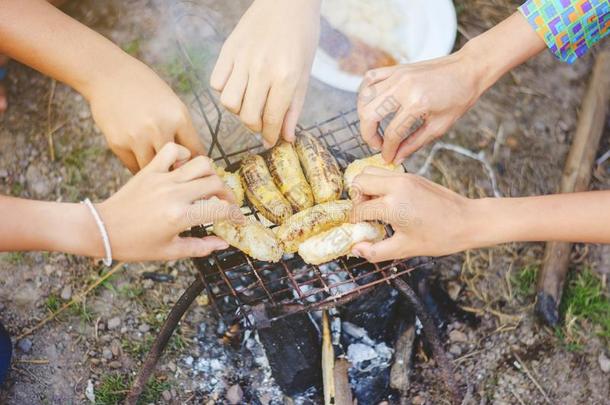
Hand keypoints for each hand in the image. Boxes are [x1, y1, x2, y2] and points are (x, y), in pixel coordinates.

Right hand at [88, 60, 204, 172]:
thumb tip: (192, 159)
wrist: (109, 75)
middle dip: (178, 171)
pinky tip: (140, 160)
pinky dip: (139, 167)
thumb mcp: (172, 103)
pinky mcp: (118, 144)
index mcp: (179, 117)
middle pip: (177, 166)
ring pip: (154, 170)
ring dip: (156, 172)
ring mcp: (137, 137)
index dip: (197, 163)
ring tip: (157, 169)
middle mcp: (159, 128)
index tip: (195, 169)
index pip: (196, 152)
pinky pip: (134, 166)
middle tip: (176, 173)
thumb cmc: (145, 88)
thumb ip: (182, 130)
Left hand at [97, 143, 243, 260]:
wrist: (102, 229)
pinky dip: (184, 154)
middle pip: (216, 183)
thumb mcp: (170, 252)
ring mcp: (163, 179)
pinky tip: (184, 168)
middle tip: (223, 203)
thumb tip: (223, 243)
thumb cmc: (135, 245)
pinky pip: (173, 150)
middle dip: (226, 194)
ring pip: (201, 163)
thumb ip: (200, 247)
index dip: (235, 215)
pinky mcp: (150, 170)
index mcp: (180, 217)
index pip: (221, 209)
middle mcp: (175, 194)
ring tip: (206, 185)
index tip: (237, 219)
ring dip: (210, 173)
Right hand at [210, 0, 319, 146]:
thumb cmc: (301, 37)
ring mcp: (242, 59)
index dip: (269, 136)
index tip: (269, 141)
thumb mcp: (305, 73)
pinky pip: (216, 83)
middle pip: (247, 116)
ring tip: (249, 102)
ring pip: (228, 103)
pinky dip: (224, 90)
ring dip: (238, 110)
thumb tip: (286, 138)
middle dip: (254, 126)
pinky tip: (238, 85)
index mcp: (285, 77)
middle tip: (260, 122)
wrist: (287, 1)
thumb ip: (294, 108)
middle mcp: (262, 70)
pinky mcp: (228, 50)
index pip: (271, 119)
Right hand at [349, 167, 473, 261]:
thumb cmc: (439, 237)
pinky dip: (379, 184)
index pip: (359, 209)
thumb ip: (376, 251)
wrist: (468, 221)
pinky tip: (388, 201)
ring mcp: (404, 178)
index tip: (357, 229)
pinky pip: (385, 173)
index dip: (354, 221)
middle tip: (364, 214)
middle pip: (359, 181)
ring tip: (374, 206)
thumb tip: (356, 249)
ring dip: (366, 187)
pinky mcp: (411, 175)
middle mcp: (396, 186)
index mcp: (392, 206)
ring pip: (370, 172)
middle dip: (356, 198)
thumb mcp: (405, 249)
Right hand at [358, 50, 482, 163]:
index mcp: (417, 103)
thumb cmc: (459, 98)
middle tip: (377, 145)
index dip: (387, 150)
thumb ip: (414, 143)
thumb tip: (396, 158)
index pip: (392, 133)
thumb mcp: (439, 126)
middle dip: (368, 135)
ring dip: (364, 116)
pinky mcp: (396, 69)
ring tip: (373, 127)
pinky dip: (365, 93)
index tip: (387, 158)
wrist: (468, 69)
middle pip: (369, 115)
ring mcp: (397, 75)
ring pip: (364, 97)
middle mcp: (403, 87)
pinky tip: (371, 105)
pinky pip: (369, 78)